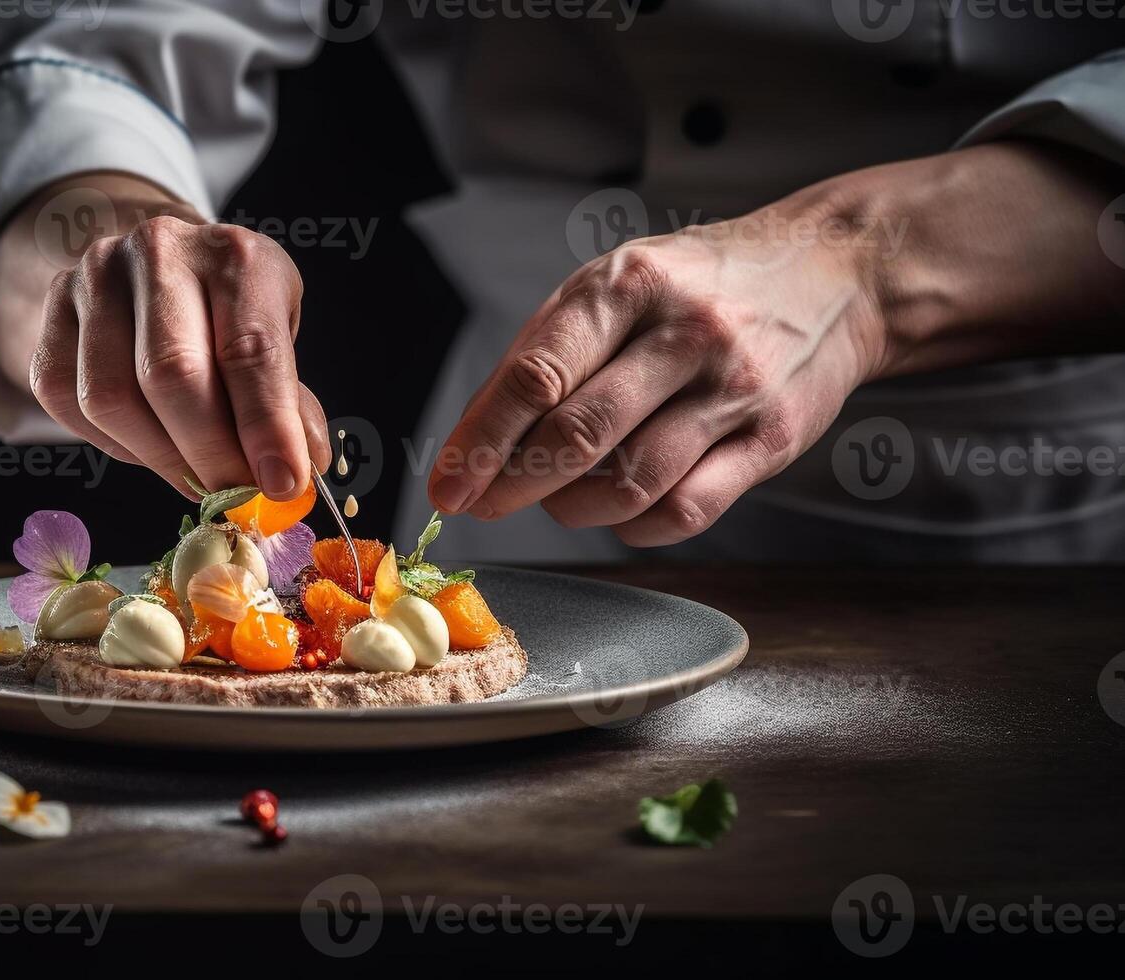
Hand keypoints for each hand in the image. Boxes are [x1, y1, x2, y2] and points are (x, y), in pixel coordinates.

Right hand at [0, 174, 328, 500]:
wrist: (157, 263)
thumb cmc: (226, 308)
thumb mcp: (276, 335)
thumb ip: (289, 403)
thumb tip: (295, 478)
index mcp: (233, 256)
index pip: (249, 350)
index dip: (266, 426)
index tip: (281, 484)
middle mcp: (158, 253)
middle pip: (170, 375)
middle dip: (208, 455)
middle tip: (235, 497)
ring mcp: (94, 279)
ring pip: (110, 398)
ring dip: (158, 457)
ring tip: (195, 474)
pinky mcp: (52, 314)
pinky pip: (67, 403)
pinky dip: (112, 442)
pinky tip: (147, 441)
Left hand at [430, 142, 1124, 544]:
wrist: (832, 273)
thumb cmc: (701, 284)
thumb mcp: (615, 285)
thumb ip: (545, 353)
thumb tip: (473, 437)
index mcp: (628, 286)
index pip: (537, 375)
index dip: (481, 441)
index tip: (448, 484)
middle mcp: (685, 333)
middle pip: (577, 437)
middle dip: (515, 484)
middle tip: (486, 504)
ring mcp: (734, 389)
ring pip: (629, 483)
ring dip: (573, 510)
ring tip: (557, 500)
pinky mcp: (773, 439)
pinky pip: (686, 510)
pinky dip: (635, 527)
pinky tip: (619, 513)